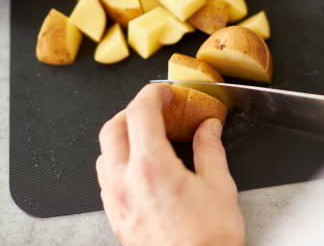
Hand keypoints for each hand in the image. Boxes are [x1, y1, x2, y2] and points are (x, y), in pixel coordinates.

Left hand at [96, 83, 244, 245]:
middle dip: (132, 111)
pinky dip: (118, 161)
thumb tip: (208, 128)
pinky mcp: (116, 218)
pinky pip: (106, 179)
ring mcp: (117, 202)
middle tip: (154, 109)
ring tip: (146, 136)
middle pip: (112, 128)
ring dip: (121, 136)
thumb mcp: (219, 186)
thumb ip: (210, 149)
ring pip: (104, 154)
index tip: (165, 92)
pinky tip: (140, 167)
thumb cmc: (208, 240)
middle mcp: (126, 182)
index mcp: (152, 167)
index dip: (152, 94)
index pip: (140, 112)